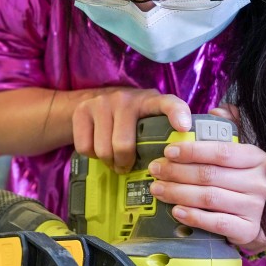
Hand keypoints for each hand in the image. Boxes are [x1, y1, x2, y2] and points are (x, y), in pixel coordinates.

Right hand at [72, 88, 191, 171]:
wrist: (93, 98)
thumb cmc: (130, 117)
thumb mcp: (148, 119)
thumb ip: (161, 135)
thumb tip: (174, 167)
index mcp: (150, 101)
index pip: (169, 104)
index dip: (177, 114)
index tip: (183, 128)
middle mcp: (126, 99)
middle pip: (123, 145)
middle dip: (124, 163)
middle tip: (126, 166)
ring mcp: (102, 103)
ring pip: (103, 150)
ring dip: (108, 161)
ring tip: (113, 158)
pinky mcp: (82, 110)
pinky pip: (85, 148)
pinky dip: (92, 156)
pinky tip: (98, 148)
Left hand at [147, 105, 265, 252]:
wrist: (250, 221)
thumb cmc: (236, 183)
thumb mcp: (235, 155)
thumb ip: (226, 131)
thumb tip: (217, 110)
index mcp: (257, 158)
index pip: (221, 151)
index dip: (192, 151)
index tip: (168, 151)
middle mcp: (259, 182)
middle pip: (210, 175)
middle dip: (177, 172)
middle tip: (155, 170)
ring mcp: (255, 207)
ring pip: (209, 197)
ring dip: (178, 193)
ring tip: (158, 189)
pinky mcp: (247, 230)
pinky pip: (216, 222)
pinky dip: (194, 216)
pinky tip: (176, 211)